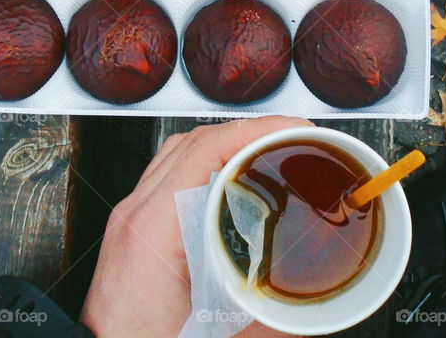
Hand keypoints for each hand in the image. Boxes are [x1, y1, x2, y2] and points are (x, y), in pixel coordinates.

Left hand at [80, 117, 311, 336]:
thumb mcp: (218, 336)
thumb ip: (273, 323)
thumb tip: (315, 310)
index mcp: (154, 228)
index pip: (206, 149)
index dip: (255, 130)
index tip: (291, 128)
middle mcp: (136, 213)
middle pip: (192, 141)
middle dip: (247, 131)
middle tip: (288, 137)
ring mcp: (130, 217)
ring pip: (176, 153)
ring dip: (223, 144)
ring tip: (262, 151)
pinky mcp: (130, 228)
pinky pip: (166, 174)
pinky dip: (202, 164)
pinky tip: (227, 182)